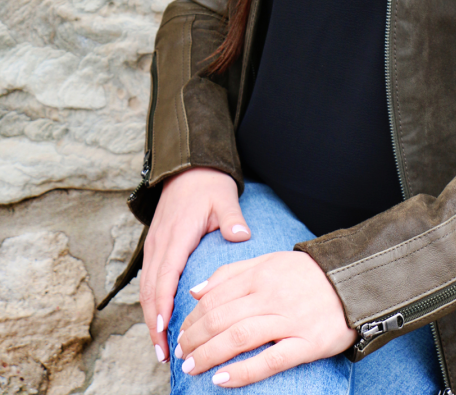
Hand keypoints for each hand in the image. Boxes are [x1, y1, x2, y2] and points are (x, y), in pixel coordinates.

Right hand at [140, 168, 250, 363]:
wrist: (188, 166)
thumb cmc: (208, 184)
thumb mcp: (224, 198)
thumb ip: (232, 218)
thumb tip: (242, 236)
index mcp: (177, 236)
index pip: (165, 277)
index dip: (163, 306)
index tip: (165, 331)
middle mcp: (160, 244)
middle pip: (151, 291)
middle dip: (155, 324)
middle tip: (164, 354)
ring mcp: (155, 245)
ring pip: (147, 288)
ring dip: (151, 317)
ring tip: (161, 347)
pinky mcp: (156, 246)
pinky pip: (150, 279)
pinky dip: (152, 303)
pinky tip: (160, 320)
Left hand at [174, 250, 356, 386]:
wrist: (353, 282)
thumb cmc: (307, 275)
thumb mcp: (270, 262)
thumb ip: (233, 273)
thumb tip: (196, 290)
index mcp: (261, 274)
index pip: (215, 297)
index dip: (193, 317)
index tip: (182, 332)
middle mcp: (272, 295)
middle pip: (221, 318)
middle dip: (194, 338)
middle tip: (181, 353)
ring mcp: (290, 320)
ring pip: (239, 338)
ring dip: (209, 355)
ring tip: (192, 368)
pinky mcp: (307, 343)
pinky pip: (270, 360)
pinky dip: (242, 372)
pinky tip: (221, 379)